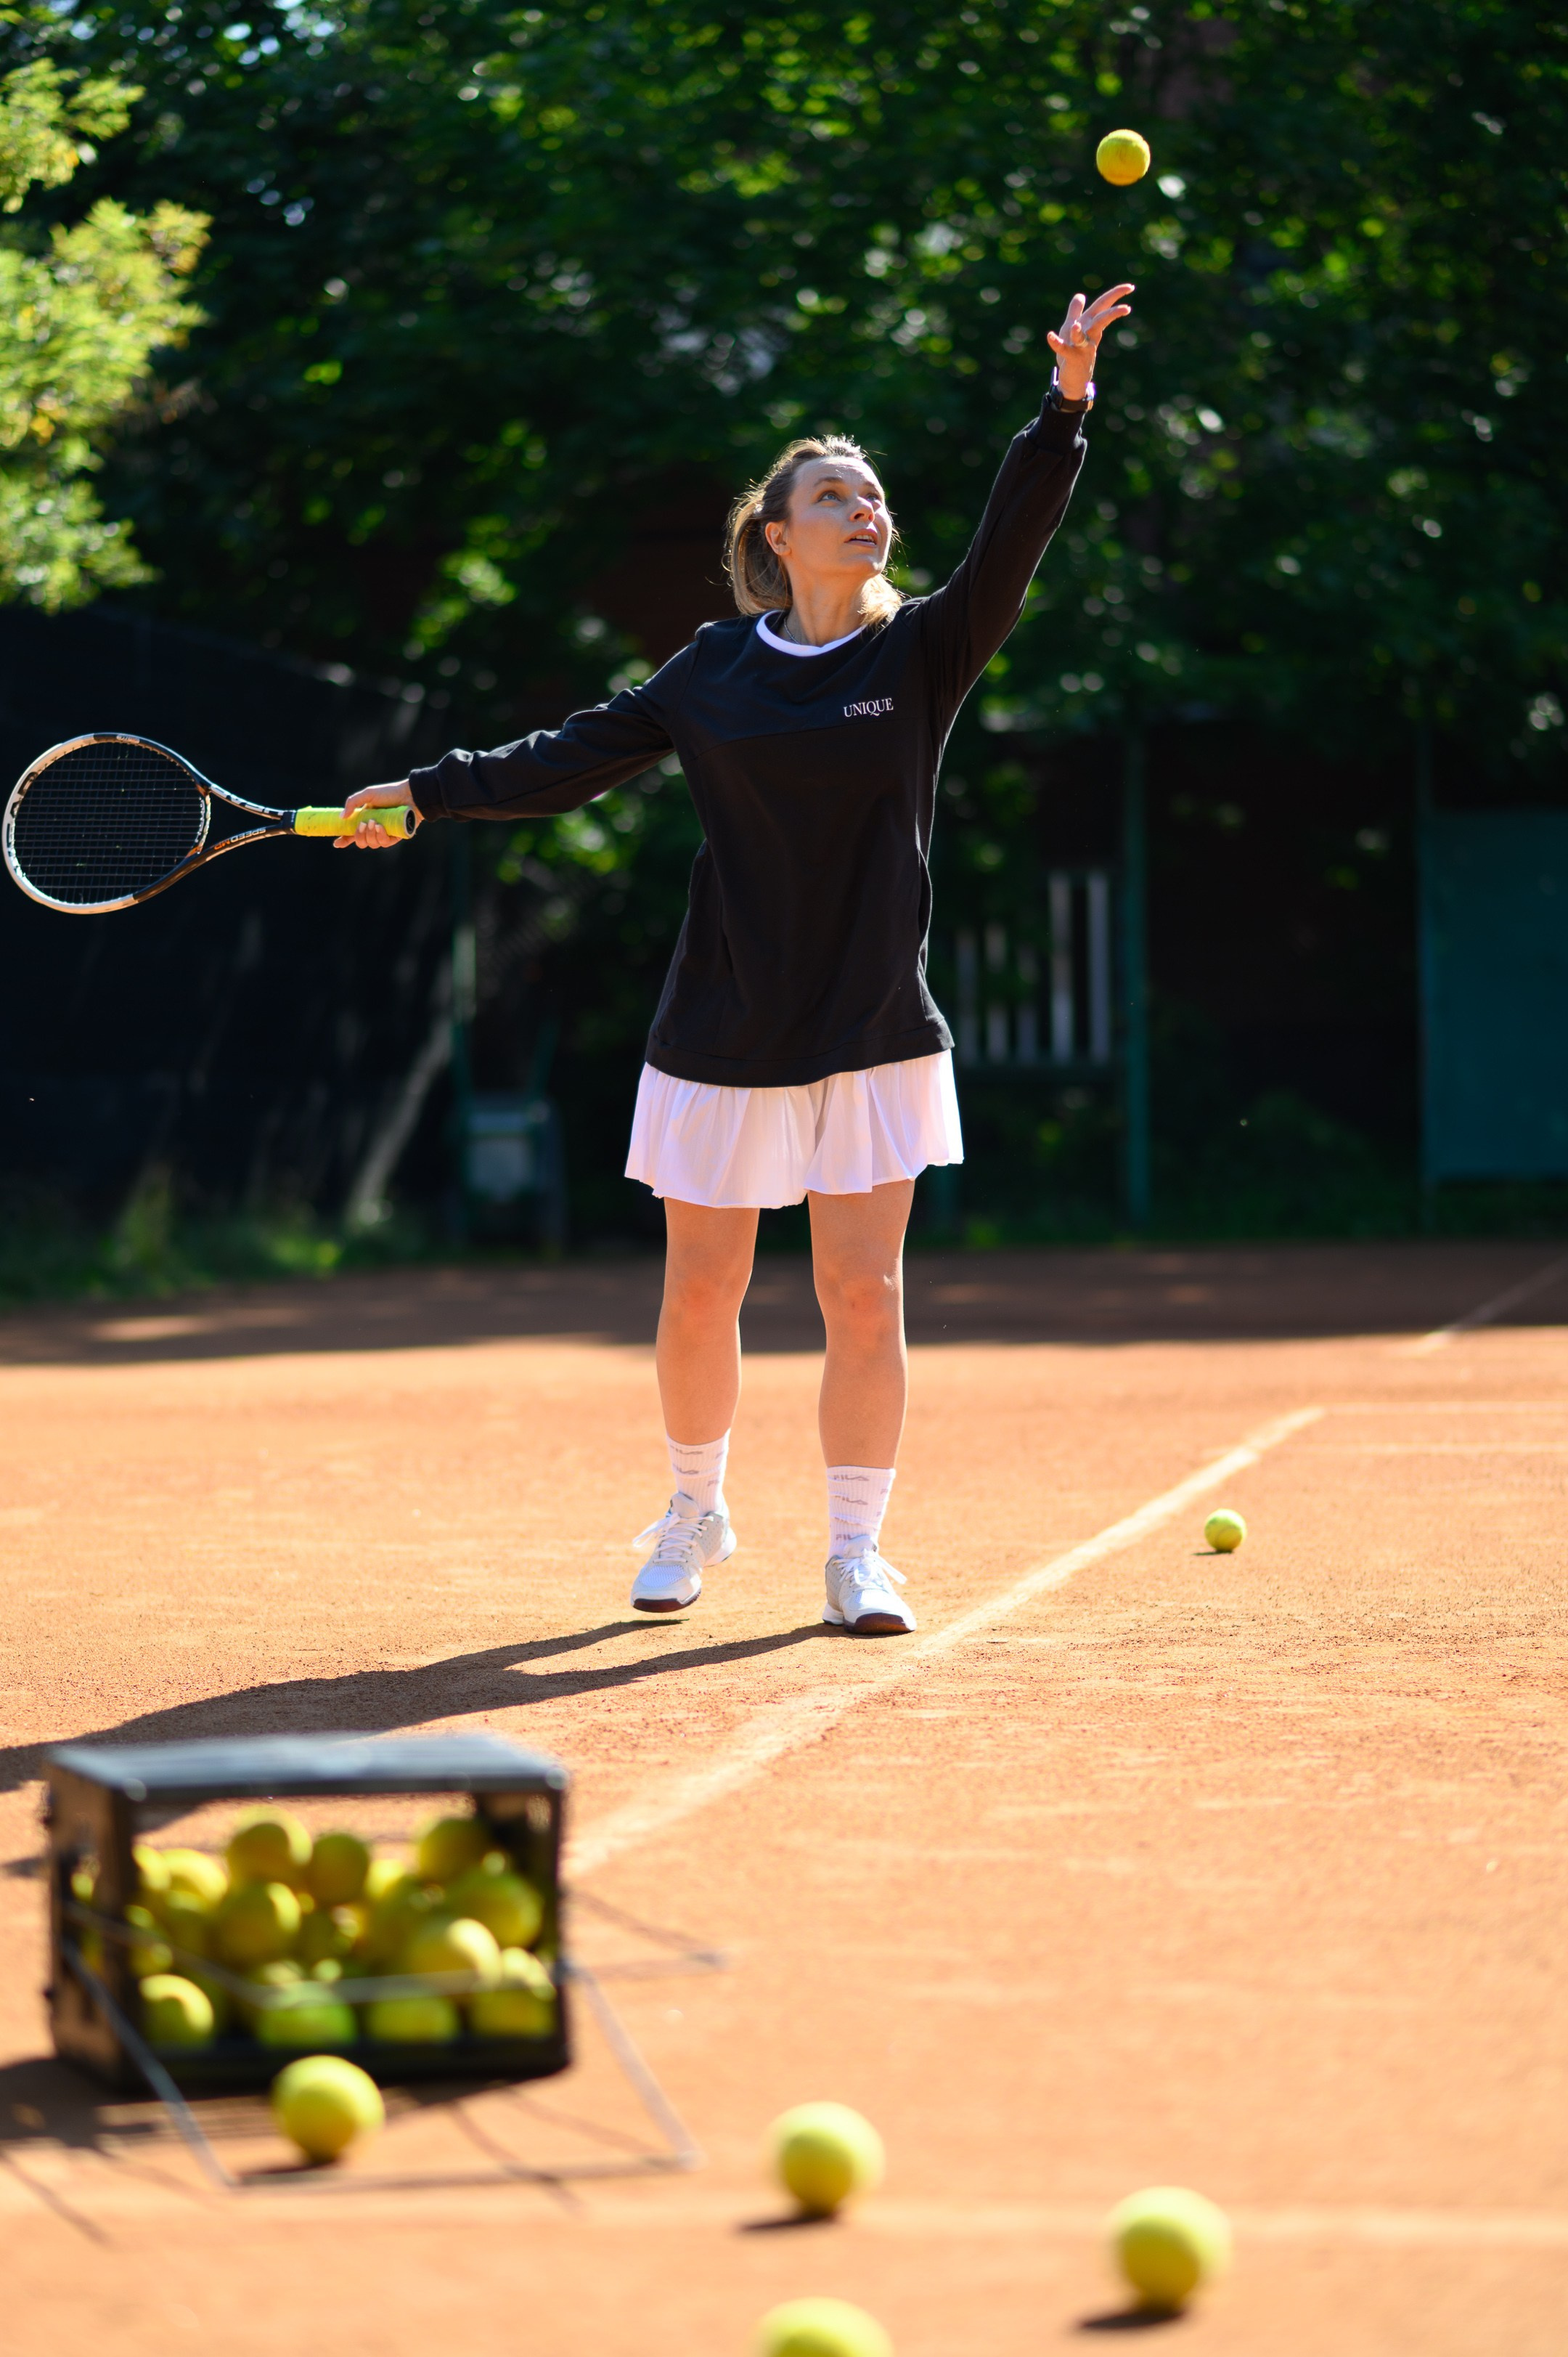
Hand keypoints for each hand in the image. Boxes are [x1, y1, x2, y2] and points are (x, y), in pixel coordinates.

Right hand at [335, 780, 417, 849]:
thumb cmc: (389, 793)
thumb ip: (353, 803)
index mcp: (365, 819)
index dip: (344, 840)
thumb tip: (342, 817)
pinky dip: (380, 836)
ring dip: (370, 835)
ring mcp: (385, 834)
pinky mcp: (396, 837)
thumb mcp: (368, 795)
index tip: (337, 843)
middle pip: (361, 842)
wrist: (409, 795)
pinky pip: (384, 843)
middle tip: (363, 824)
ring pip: (372, 844)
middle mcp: (374, 829)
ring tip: (374, 823)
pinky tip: (380, 827)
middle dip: (358, 836)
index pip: (352, 834)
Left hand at [1047, 283, 1134, 399]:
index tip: (1131, 287)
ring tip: (1075, 326)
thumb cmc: (1074, 351)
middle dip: (1113, 313)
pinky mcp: (1071, 358)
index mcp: (1090, 324)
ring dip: (1078, 333)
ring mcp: (1081, 348)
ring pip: (1082, 338)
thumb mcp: (1072, 327)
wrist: (1073, 380)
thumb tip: (1080, 295)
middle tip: (1127, 308)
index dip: (1116, 295)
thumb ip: (1075, 311)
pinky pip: (1063, 349)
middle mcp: (1089, 335)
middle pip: (1101, 320)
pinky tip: (1050, 336)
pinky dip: (1057, 343)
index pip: (1104, 305)